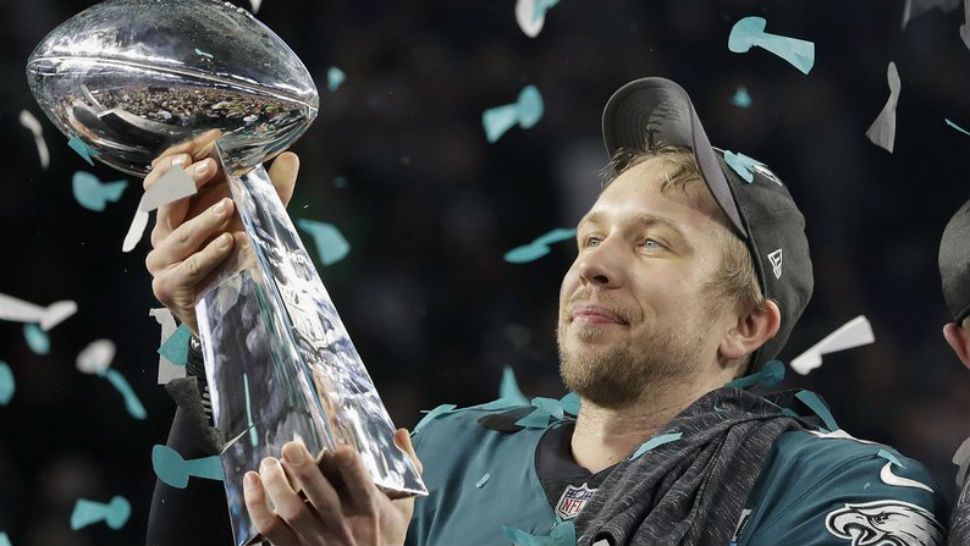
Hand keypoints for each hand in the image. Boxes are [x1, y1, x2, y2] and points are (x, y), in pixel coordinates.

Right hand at [144, 129, 298, 332]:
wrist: (233, 312)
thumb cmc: (238, 260)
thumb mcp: (257, 221)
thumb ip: (270, 191)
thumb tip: (290, 156)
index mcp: (177, 210)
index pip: (169, 175)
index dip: (184, 157)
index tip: (211, 140)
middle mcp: (164, 231)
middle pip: (167, 198)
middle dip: (188, 179)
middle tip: (211, 165)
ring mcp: (162, 259)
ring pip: (180, 233)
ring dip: (205, 219)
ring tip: (228, 206)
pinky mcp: (168, 286)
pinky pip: (188, 267)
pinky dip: (209, 255)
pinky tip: (229, 243)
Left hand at [244, 429, 424, 545]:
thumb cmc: (385, 537)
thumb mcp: (403, 507)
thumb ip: (406, 469)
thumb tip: (399, 432)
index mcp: (370, 512)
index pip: (361, 487)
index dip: (351, 467)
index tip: (341, 447)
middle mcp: (343, 526)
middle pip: (321, 497)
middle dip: (305, 470)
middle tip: (291, 446)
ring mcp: (317, 539)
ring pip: (292, 512)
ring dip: (277, 485)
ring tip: (269, 462)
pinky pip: (270, 529)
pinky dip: (256, 505)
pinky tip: (251, 480)